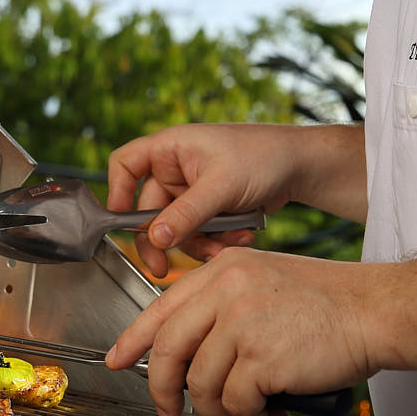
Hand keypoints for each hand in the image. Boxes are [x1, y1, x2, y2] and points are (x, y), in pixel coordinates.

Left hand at [106, 247, 374, 415]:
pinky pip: (236, 403)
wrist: (378, 310)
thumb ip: (225, 306)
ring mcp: (243, 322)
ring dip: (219, 410)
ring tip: (247, 411)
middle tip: (169, 411)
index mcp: (225, 269)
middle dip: (162, 389)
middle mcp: (227, 290)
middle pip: (168, 350)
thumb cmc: (333, 303)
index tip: (118, 360)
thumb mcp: (266, 282)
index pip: (161, 305)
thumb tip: (190, 349)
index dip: (133, 338)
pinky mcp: (262, 356)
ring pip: (202, 384)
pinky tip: (271, 413)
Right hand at [107, 124, 291, 277]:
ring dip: (198, 243)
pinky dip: (215, 242)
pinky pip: (198, 234)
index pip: (125, 164)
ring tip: (226, 244)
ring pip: (175, 229)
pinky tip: (239, 236)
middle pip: (149, 210)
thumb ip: (187, 214)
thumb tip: (155, 238)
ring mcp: (191, 191)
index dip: (116, 192)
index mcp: (170, 148)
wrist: (300, 166)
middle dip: (164, 239)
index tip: (119, 222)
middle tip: (163, 266)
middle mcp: (175, 168)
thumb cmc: (262, 156)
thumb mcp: (221, 186)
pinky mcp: (208, 209)